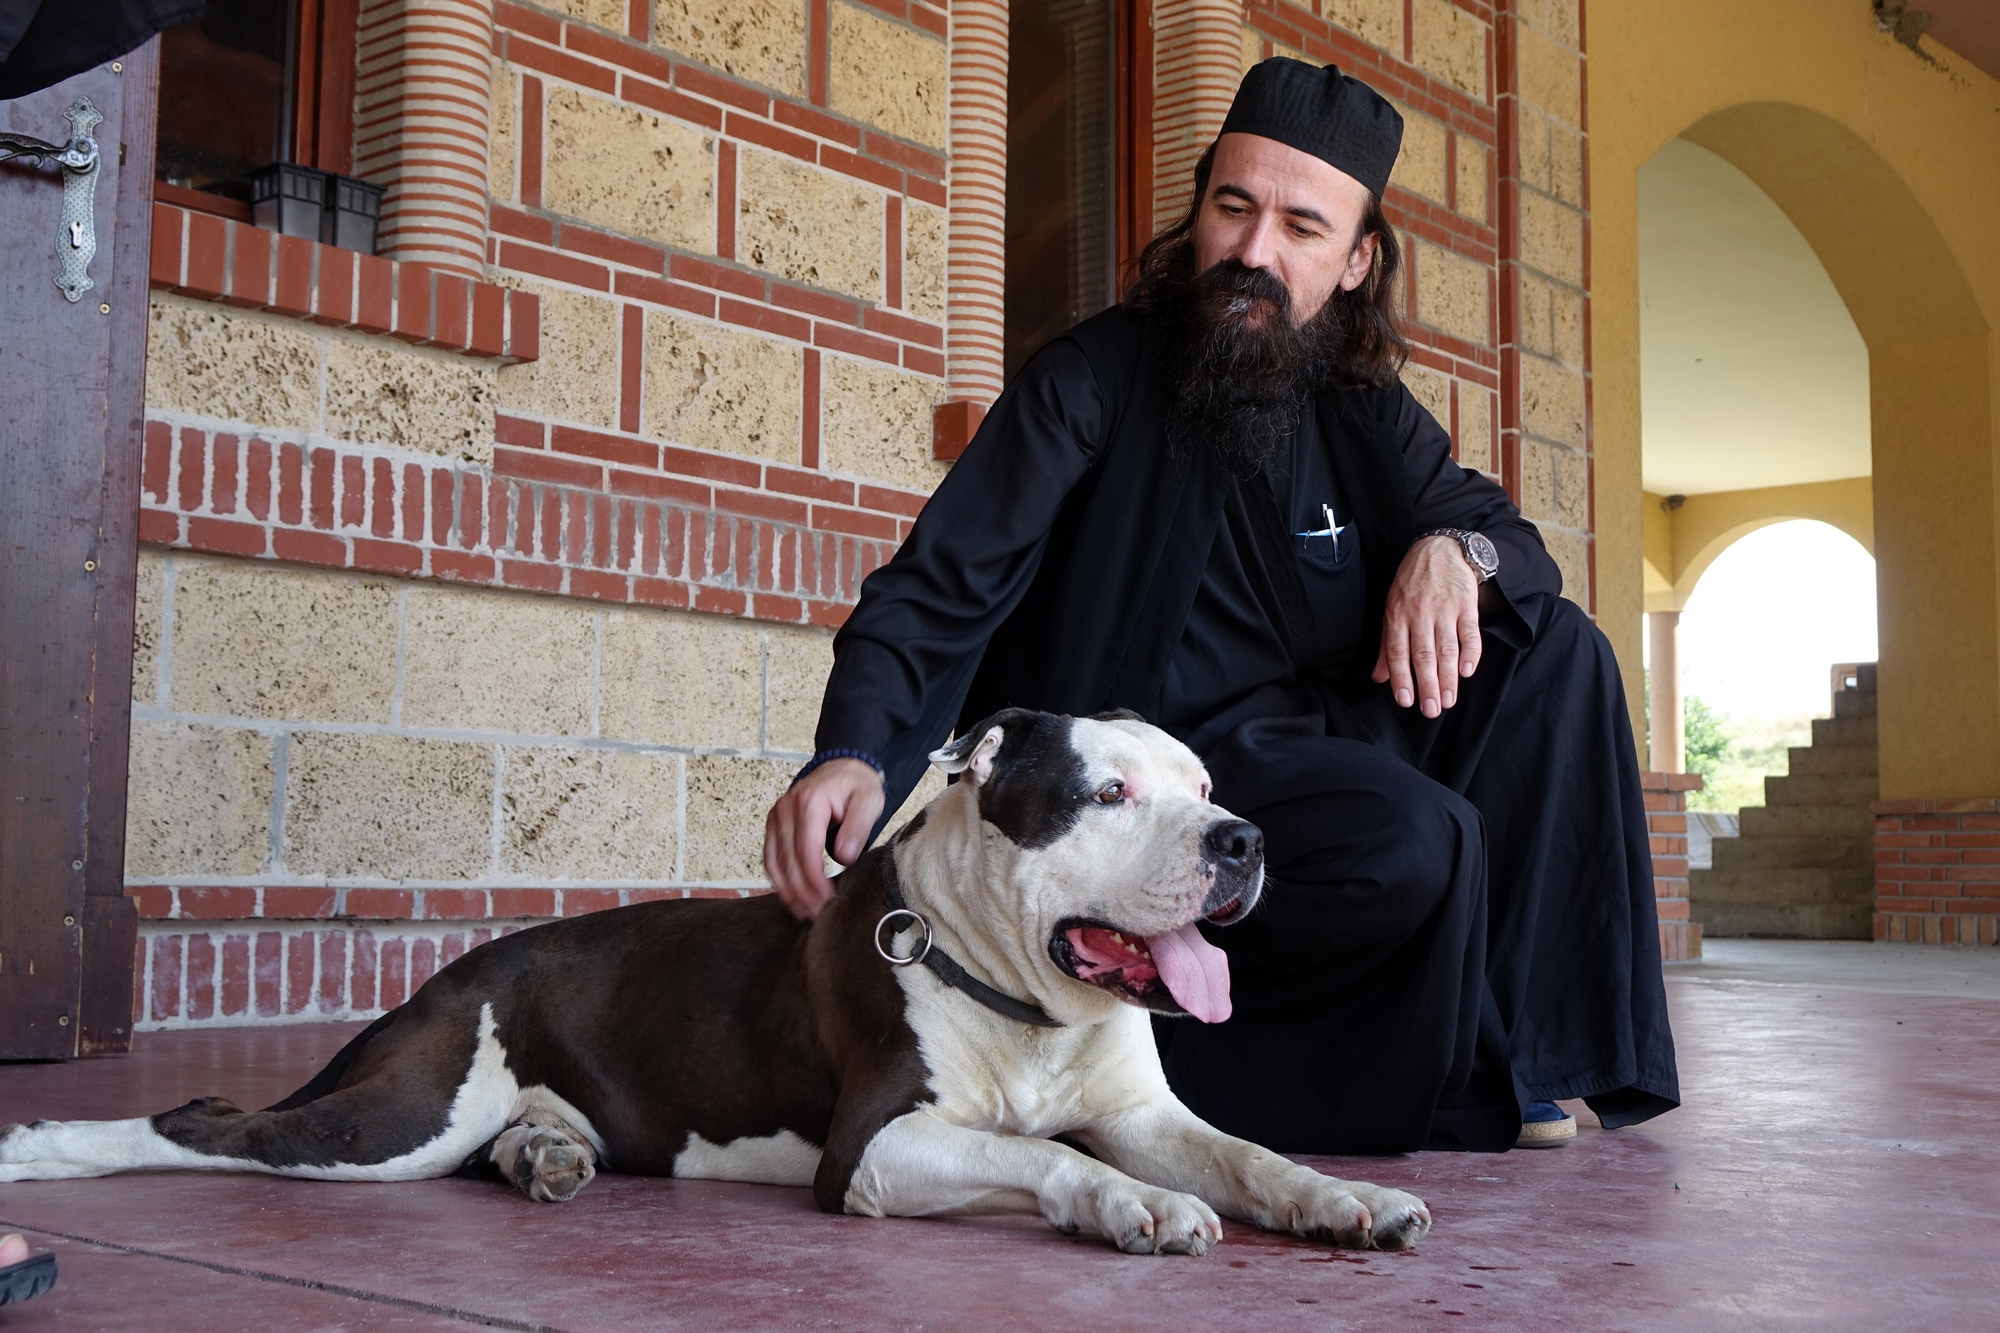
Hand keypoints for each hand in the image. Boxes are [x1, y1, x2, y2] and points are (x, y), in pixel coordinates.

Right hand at [762, 759, 884, 919]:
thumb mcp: (869, 800)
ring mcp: (776, 817)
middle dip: (801, 891)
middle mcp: (786, 809)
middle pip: (788, 859)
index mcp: (809, 802)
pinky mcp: (774, 825)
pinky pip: (770, 857)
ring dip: (787, 890)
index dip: (813, 879)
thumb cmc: (856, 785)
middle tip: (816, 913)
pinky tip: (791, 896)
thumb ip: (858, 827)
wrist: (841, 768)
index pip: (806, 849)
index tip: (826, 899)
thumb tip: (843, 857)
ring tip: (803, 911)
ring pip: (774, 862)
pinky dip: (778, 879)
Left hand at [1371, 535, 1482, 717]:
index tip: (1406, 701)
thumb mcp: (1392, 608)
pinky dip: (1470, 653)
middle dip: (1427, 685)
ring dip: (1448, 677)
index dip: (1401, 678)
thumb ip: (1387, 645)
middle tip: (1431, 710)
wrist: (1439, 549)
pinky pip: (1470, 633)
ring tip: (1449, 700)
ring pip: (1446, 648)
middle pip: (1423, 655)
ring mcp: (1444, 608)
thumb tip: (1379, 678)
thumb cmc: (1412, 584)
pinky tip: (1467, 671)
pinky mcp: (1466, 604)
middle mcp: (1419, 612)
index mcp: (1397, 614)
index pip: (1397, 652)